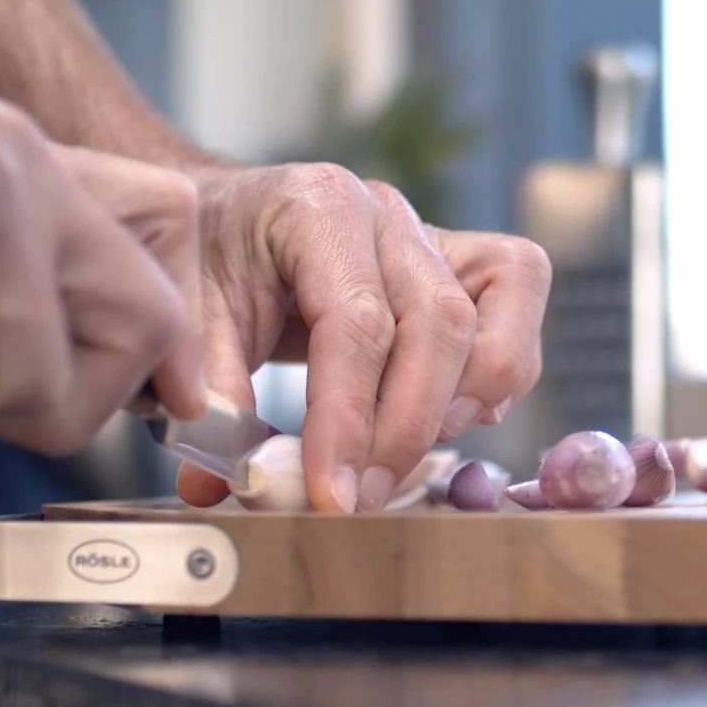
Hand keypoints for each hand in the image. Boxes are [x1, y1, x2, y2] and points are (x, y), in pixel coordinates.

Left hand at [167, 163, 551, 511]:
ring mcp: (436, 237)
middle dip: (406, 429)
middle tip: (361, 501)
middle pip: (440, 322)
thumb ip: (209, 395)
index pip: (357, 320)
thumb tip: (220, 484)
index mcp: (318, 205)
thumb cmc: (210, 268)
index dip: (349, 419)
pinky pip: (515, 318)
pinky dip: (495, 382)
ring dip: (457, 409)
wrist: (228, 224)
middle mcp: (389, 213)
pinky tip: (444, 423)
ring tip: (397, 464)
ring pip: (493, 322)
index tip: (331, 497)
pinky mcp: (468, 268)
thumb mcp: (192, 322)